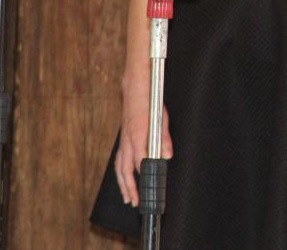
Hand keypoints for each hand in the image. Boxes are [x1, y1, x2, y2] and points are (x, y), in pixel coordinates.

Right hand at [115, 81, 172, 206]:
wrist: (135, 84)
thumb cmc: (150, 99)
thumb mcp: (163, 117)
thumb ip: (164, 138)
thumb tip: (166, 156)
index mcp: (137, 134)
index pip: (140, 161)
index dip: (144, 176)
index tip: (148, 188)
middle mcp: (128, 139)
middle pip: (125, 169)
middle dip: (129, 188)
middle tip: (135, 202)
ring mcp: (124, 139)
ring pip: (119, 167)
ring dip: (123, 184)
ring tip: (127, 198)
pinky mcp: (123, 138)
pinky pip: (119, 159)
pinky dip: (120, 172)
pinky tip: (124, 179)